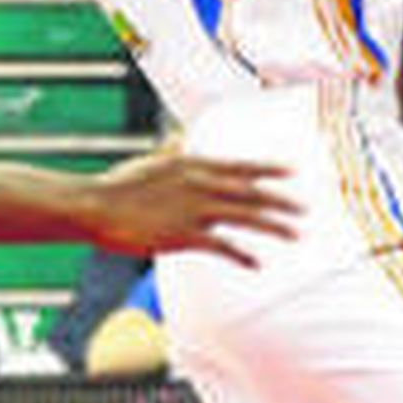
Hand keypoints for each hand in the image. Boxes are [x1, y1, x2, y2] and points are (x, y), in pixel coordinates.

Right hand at [86, 150, 301, 265]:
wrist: (95, 207)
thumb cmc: (118, 186)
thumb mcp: (150, 162)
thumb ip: (172, 151)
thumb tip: (181, 138)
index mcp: (193, 165)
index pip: (241, 166)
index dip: (270, 169)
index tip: (294, 171)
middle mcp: (200, 184)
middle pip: (251, 192)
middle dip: (282, 200)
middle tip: (307, 209)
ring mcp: (193, 209)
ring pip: (246, 217)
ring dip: (274, 225)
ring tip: (296, 234)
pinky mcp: (183, 235)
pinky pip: (222, 246)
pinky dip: (242, 255)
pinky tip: (257, 263)